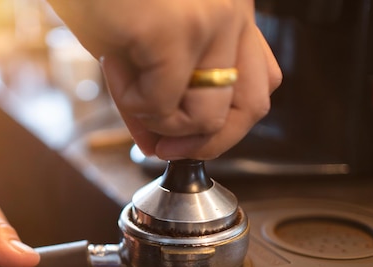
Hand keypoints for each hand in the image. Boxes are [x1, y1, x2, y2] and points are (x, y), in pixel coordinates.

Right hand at [49, 0, 281, 159]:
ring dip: (162, 122)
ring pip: (208, 117)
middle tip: (166, 147)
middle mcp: (234, 12)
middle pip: (252, 107)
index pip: (260, 84)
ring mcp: (211, 20)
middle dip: (207, 143)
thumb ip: (157, 96)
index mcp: (232, 12)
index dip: (229, 123)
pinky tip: (112, 64)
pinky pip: (162, 106)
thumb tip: (157, 144)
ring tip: (128, 86)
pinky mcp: (176, 30)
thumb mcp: (140, 46)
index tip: (189, 138)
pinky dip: (131, 103)